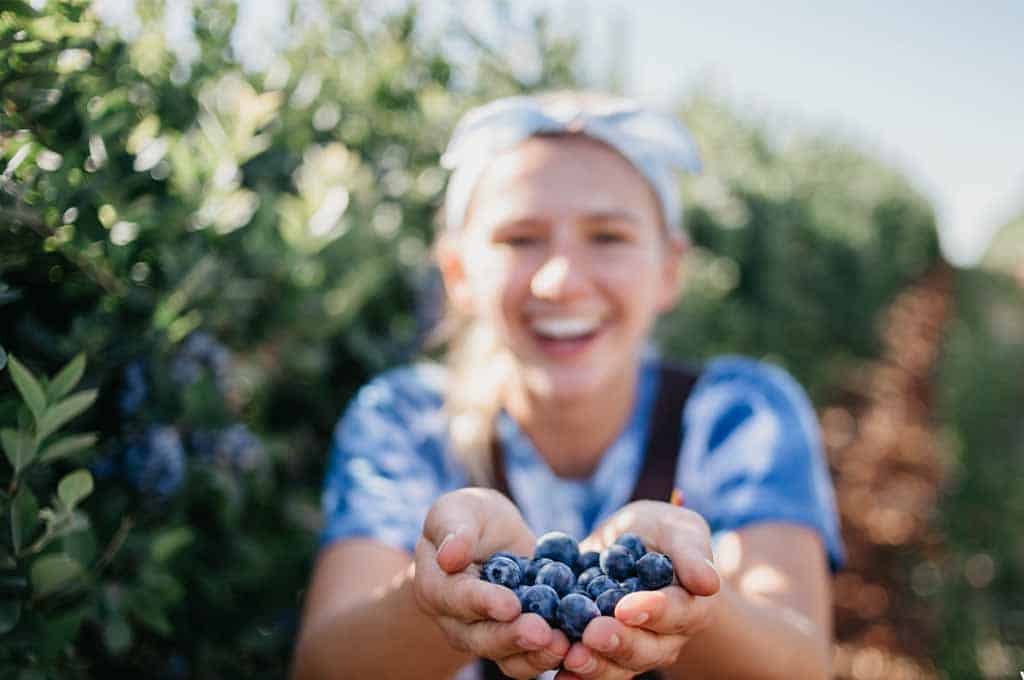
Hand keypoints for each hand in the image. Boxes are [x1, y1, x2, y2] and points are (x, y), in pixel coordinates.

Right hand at [413, 488, 569, 678]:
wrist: (490, 537)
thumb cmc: (468, 518)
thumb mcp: (457, 511)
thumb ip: (453, 530)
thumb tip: (450, 555)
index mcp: (436, 588)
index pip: (458, 599)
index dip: (483, 603)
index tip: (510, 605)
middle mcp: (458, 621)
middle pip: (482, 638)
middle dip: (513, 637)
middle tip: (542, 633)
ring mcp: (488, 636)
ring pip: (508, 658)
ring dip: (536, 655)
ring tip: (563, 646)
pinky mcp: (518, 641)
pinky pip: (533, 657)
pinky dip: (554, 655)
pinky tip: (577, 646)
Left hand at [556, 500, 720, 678]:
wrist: (623, 542)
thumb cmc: (658, 532)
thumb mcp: (676, 529)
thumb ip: (691, 552)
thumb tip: (709, 583)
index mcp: (690, 607)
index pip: (676, 613)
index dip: (653, 611)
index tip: (626, 607)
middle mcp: (664, 637)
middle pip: (646, 649)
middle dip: (619, 643)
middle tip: (593, 633)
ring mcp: (632, 648)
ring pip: (617, 667)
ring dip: (594, 665)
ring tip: (572, 657)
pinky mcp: (600, 651)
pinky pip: (591, 668)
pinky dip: (574, 674)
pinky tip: (558, 673)